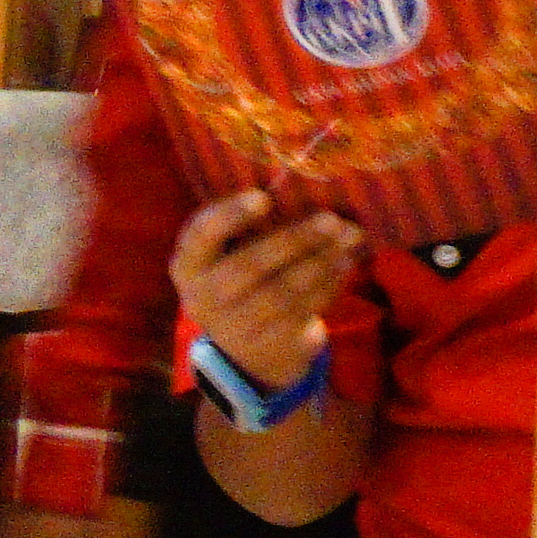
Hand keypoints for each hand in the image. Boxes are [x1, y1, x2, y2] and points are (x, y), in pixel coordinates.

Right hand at [172, 188, 364, 390]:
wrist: (246, 347)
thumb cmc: (239, 278)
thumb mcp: (226, 254)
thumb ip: (248, 227)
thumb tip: (299, 190)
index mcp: (187, 266)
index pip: (202, 236)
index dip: (231, 216)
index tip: (264, 197)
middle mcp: (202, 298)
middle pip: (249, 266)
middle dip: (294, 240)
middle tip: (331, 219)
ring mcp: (233, 327)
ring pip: (281, 292)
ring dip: (320, 262)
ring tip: (349, 238)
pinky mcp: (266, 344)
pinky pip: (301, 312)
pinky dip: (328, 286)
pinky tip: (344, 264)